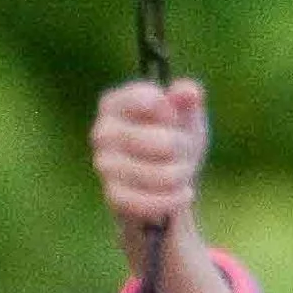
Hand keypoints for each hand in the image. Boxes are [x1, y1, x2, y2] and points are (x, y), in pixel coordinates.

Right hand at [92, 76, 208, 256]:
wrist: (168, 186)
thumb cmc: (176, 142)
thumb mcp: (187, 117)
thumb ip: (188, 100)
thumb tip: (190, 91)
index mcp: (116, 104)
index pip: (142, 98)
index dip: (168, 110)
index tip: (173, 116)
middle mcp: (103, 132)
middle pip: (162, 143)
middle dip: (182, 149)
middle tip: (183, 151)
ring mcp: (104, 165)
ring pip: (158, 175)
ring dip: (181, 176)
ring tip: (184, 173)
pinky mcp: (113, 196)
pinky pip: (149, 201)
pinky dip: (173, 200)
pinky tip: (185, 194)